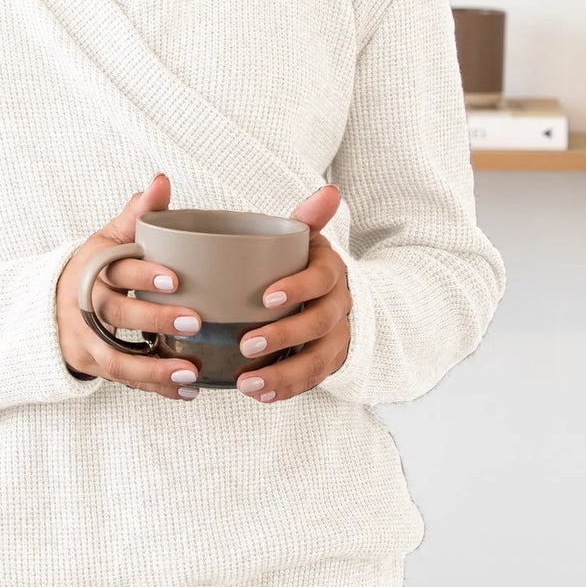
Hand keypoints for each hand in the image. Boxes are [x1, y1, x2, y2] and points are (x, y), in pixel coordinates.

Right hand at [56, 174, 209, 396]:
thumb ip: (137, 215)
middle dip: (155, 319)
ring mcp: (87, 340)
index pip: (116, 269)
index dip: (143, 274)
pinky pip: (124, 381)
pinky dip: (155, 388)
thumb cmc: (97, 270)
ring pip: (116, 359)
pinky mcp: (95, 366)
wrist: (52, 308)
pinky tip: (187, 390)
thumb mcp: (109, 240)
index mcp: (94, 268)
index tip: (176, 279)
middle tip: (195, 321)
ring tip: (192, 372)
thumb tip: (161, 181)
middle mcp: (85, 305)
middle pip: (115, 314)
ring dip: (155, 369)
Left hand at [231, 183, 352, 404]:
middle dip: (283, 337)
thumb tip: (331, 190)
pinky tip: (258, 395)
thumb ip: (307, 218)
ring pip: (317, 360)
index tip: (265, 297)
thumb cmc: (300, 264)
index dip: (298, 288)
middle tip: (245, 344)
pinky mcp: (327, 363)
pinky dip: (286, 390)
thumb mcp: (305, 239)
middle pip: (318, 324)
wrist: (327, 296)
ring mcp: (336, 338)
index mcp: (331, 271)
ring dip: (282, 374)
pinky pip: (312, 381)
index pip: (321, 279)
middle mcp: (340, 306)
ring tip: (247, 384)